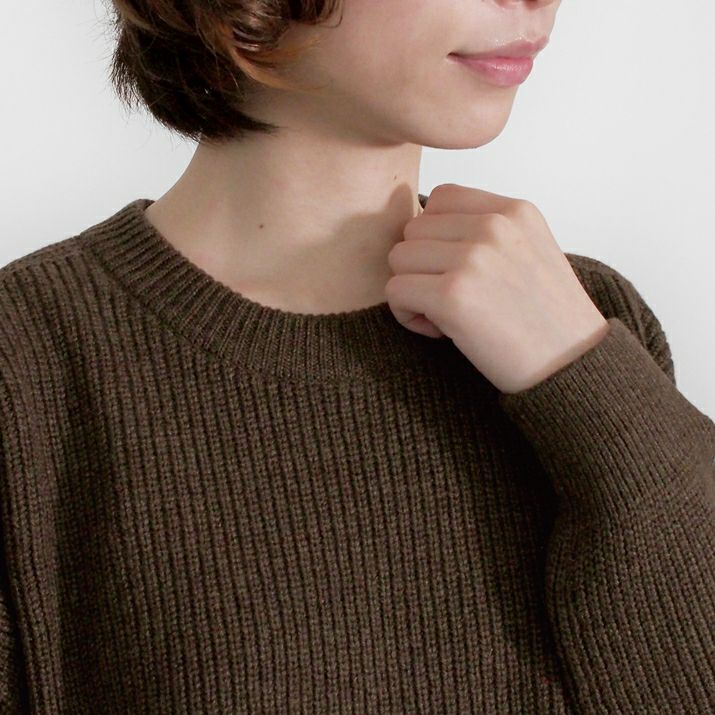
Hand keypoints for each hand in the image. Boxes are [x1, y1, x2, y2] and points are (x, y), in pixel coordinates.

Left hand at [385, 183, 609, 393]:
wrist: (571, 365)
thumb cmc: (546, 317)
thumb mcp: (531, 249)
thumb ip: (487, 231)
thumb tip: (423, 226)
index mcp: (514, 211)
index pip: (441, 198)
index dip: (437, 237)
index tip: (458, 269)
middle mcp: (493, 226)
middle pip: (413, 230)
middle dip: (423, 266)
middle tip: (455, 299)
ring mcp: (472, 259)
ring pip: (399, 259)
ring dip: (413, 290)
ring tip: (448, 314)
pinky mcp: (452, 295)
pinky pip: (396, 292)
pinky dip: (408, 315)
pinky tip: (440, 330)